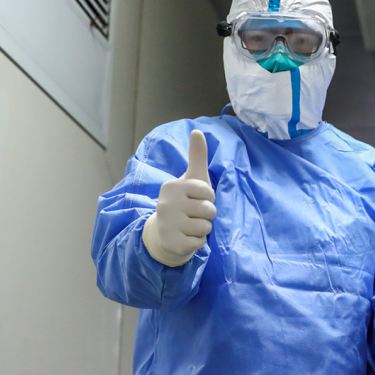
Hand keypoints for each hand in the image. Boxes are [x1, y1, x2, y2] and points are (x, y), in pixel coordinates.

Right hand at [142, 130, 216, 266]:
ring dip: (203, 229)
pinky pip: (200, 243)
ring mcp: (168, 224)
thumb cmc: (184, 202)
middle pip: (209, 210)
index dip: (209, 198)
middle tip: (193, 215)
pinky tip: (186, 238)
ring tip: (190, 226)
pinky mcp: (172, 243)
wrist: (164, 234)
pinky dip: (198, 242)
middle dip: (207, 215)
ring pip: (206, 227)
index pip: (208, 192)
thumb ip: (196, 156)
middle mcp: (166, 204)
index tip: (197, 200)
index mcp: (172, 186)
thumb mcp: (191, 179)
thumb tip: (197, 130)